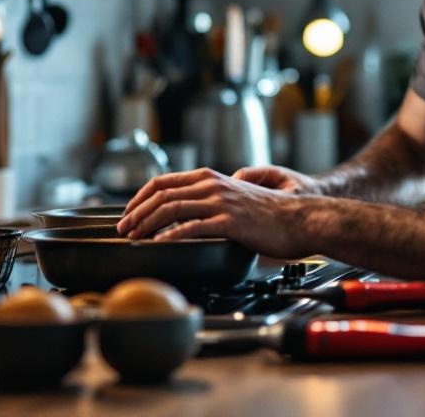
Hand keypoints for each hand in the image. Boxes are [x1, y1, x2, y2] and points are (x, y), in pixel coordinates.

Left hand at [116, 168, 311, 257]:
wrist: (302, 219)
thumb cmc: (272, 215)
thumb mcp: (238, 197)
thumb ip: (214, 199)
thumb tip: (190, 213)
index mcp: (212, 178)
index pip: (164, 181)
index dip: (140, 197)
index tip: (128, 214)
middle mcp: (213, 185)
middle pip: (161, 193)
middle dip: (136, 212)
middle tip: (123, 229)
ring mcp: (221, 202)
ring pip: (171, 208)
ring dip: (146, 223)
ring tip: (134, 238)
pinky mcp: (230, 222)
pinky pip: (192, 227)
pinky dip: (170, 236)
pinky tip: (159, 246)